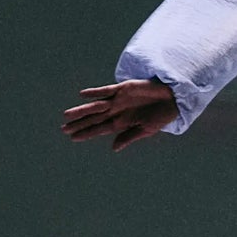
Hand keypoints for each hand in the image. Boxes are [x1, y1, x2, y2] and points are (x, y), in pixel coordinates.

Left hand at [61, 77, 177, 150]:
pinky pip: (106, 90)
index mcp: (122, 123)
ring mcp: (118, 100)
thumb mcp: (146, 130)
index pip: (99, 129)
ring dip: (81, 110)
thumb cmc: (162, 116)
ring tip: (67, 115)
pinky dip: (95, 92)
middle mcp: (117, 112)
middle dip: (78, 124)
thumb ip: (129, 137)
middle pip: (93, 118)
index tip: (73, 138)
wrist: (173, 98)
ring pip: (95, 106)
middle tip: (63, 129)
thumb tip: (113, 148)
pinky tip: (83, 95)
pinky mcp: (123, 88)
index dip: (86, 133)